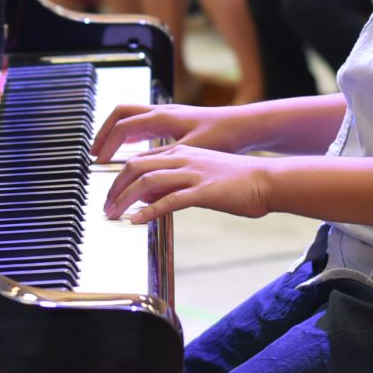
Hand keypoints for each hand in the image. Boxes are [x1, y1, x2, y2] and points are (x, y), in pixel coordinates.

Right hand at [93, 101, 265, 160]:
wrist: (244, 126)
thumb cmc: (223, 137)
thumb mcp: (192, 152)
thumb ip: (163, 162)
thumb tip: (139, 178)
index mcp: (162, 117)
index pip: (123, 127)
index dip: (108, 145)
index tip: (99, 162)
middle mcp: (161, 111)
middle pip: (120, 114)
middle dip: (103, 132)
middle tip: (94, 153)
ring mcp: (167, 113)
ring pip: (130, 115)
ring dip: (114, 131)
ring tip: (105, 151)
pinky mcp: (173, 119)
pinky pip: (142, 121)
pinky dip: (129, 133)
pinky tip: (130, 149)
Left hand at [102, 143, 273, 223]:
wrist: (267, 180)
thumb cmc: (236, 181)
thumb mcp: (198, 177)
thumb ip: (171, 184)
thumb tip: (145, 196)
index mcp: (181, 152)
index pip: (139, 160)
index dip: (118, 176)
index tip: (108, 194)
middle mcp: (183, 158)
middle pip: (135, 167)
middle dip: (115, 187)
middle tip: (105, 206)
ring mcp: (193, 173)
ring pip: (147, 181)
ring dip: (125, 199)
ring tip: (113, 214)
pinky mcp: (203, 191)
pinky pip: (169, 200)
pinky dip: (148, 211)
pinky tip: (136, 220)